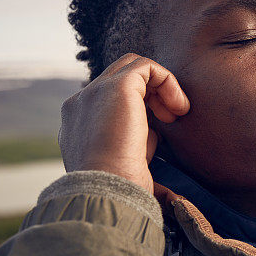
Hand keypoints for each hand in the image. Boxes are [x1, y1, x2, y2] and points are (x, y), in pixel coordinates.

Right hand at [58, 53, 189, 193]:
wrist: (108, 189)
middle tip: (171, 118)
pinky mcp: (116, 86)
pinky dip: (168, 81)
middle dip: (152, 93)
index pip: (111, 100)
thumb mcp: (126, 161)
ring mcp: (94, 92)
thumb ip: (135, 141)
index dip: (142, 107)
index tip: (162, 130)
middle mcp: (80, 104)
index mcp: (78, 123)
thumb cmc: (121, 186)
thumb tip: (155, 133)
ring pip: (133, 67)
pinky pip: (146, 66)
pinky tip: (177, 107)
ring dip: (162, 86)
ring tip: (177, 112)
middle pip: (121, 78)